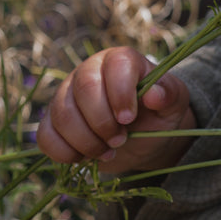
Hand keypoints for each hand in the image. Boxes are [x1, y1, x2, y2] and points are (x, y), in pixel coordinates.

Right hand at [37, 47, 193, 176]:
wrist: (143, 139)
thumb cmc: (158, 115)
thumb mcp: (174, 104)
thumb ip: (170, 95)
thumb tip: (154, 95)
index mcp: (120, 61)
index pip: (116, 64)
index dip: (121, 92)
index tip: (129, 119)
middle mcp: (88, 71)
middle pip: (84, 89)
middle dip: (102, 122)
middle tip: (120, 140)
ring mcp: (66, 96)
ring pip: (62, 114)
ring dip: (86, 141)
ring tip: (108, 152)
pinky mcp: (53, 122)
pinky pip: (46, 136)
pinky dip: (65, 152)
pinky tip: (85, 158)